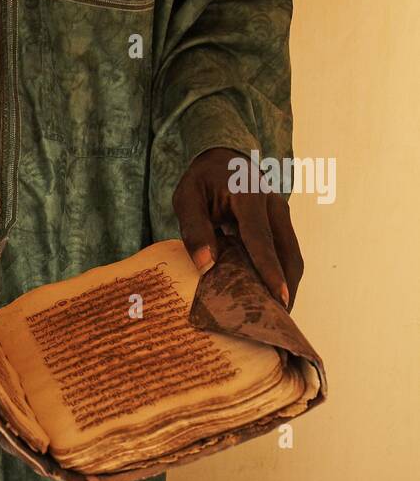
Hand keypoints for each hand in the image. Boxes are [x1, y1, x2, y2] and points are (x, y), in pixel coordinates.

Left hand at [172, 146, 303, 310]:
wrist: (223, 157)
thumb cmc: (202, 180)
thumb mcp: (187, 197)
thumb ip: (195, 228)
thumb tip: (207, 265)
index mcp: (249, 196)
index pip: (261, 238)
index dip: (269, 270)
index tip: (278, 298)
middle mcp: (274, 205)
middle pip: (288, 253)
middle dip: (285, 288)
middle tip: (275, 323)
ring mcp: (282, 215)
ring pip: (293, 257)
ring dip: (286, 286)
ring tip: (274, 318)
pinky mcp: (282, 225)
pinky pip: (286, 254)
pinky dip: (281, 276)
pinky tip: (269, 298)